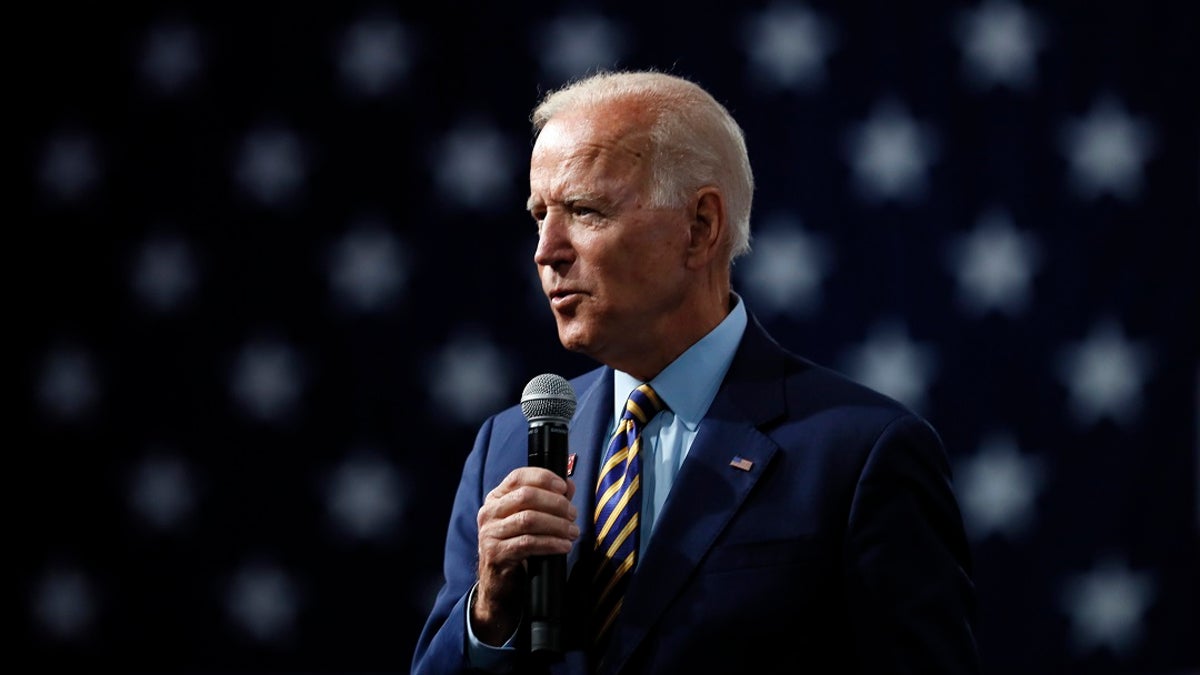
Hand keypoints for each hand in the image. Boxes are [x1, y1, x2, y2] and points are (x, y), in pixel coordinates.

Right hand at [472, 467, 578, 644]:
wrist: (499, 583)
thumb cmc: (517, 546)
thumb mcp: (531, 520)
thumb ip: (549, 501)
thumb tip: (569, 485)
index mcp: (496, 498)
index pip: (518, 476)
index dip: (544, 478)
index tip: (564, 488)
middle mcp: (489, 512)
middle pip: (526, 496)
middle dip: (556, 504)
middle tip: (573, 515)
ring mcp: (489, 533)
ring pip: (529, 519)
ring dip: (557, 525)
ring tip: (573, 532)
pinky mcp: (495, 553)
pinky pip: (528, 543)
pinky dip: (551, 543)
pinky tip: (564, 546)